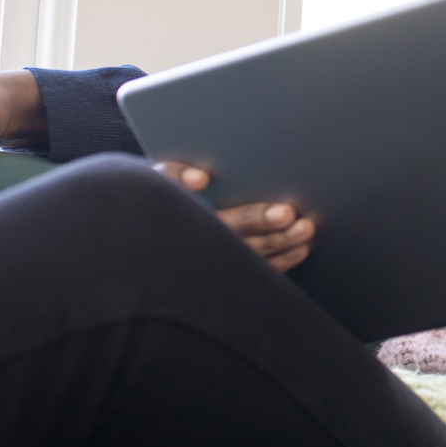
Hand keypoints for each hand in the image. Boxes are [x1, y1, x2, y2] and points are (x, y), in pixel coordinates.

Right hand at [154, 161, 314, 271]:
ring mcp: (215, 260)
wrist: (139, 237)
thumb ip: (173, 174)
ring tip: (305, 233)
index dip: (257, 216)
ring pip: (253, 257)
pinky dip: (280, 262)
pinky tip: (300, 250)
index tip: (284, 212)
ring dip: (282, 246)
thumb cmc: (155, 201)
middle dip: (272, 230)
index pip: (232, 220)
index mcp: (192, 217)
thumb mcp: (154, 182)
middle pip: (244, 238)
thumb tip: (201, 179)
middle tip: (299, 222)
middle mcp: (205, 242)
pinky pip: (256, 272)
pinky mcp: (226, 270)